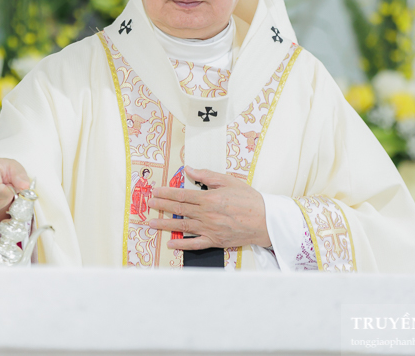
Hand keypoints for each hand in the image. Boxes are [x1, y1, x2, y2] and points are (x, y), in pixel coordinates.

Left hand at [146, 166, 270, 249]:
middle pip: (179, 209)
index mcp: (209, 198)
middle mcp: (207, 214)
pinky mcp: (215, 241)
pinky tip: (171, 244)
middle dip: (162, 205)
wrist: (266, 221)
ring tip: (151, 223)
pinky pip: (195, 244)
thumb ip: (207, 176)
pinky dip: (182, 244)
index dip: (166, 193)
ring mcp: (210, 229)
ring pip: (182, 226)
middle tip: (149, 203)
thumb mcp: (229, 181)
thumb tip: (189, 169)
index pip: (182, 195)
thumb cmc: (249, 200)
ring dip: (165, 224)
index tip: (155, 191)